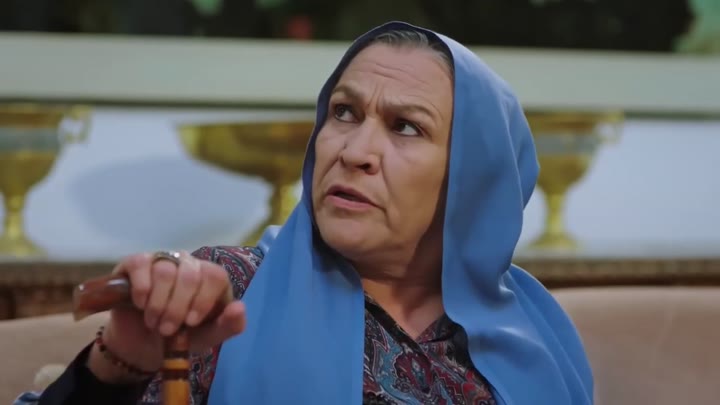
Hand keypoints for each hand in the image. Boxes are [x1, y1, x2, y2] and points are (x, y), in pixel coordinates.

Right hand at [87, 251, 245, 382]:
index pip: (216, 276)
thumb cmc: (179, 338)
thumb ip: (228, 326)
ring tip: (153, 322)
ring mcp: (164, 260)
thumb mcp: (206, 338)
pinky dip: (141, 288)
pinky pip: (141, 264)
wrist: (141, 345)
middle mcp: (189, 265)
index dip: (203, 300)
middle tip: (167, 330)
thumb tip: (240, 307)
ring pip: (165, 271)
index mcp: (211, 280)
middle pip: (190, 275)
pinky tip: (140, 304)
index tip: (191, 322)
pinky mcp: (137, 262)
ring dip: (158, 304)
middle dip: (177, 308)